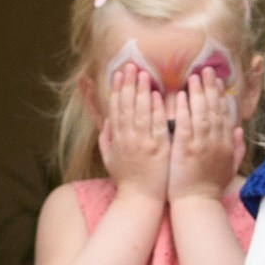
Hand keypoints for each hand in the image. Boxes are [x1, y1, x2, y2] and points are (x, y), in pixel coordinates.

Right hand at [96, 63, 169, 197]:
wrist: (140, 199)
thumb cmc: (127, 179)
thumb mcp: (109, 159)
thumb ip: (106, 139)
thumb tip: (107, 121)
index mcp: (116, 139)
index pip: (115, 109)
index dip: (116, 90)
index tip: (118, 73)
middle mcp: (127, 138)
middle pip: (126, 106)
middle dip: (128, 84)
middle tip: (130, 65)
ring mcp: (143, 143)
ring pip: (140, 112)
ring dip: (141, 92)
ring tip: (143, 73)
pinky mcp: (158, 149)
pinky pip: (156, 125)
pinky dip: (155, 110)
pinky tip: (156, 95)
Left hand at [166, 68, 243, 200]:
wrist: (198, 203)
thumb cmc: (210, 187)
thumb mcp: (230, 167)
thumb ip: (237, 147)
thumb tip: (240, 129)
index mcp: (227, 144)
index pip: (225, 115)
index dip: (222, 96)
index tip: (218, 81)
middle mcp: (216, 141)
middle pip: (215, 109)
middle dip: (211, 88)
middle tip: (206, 70)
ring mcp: (201, 144)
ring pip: (202, 113)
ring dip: (198, 93)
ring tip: (194, 77)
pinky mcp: (185, 149)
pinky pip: (185, 125)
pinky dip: (184, 109)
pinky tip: (181, 96)